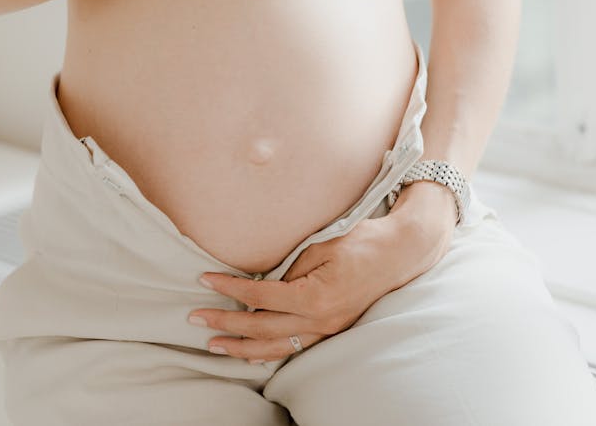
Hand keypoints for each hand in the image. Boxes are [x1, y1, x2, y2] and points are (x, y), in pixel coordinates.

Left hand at [188, 185, 456, 363]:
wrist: (400, 252)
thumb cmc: (362, 240)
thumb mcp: (321, 244)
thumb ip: (290, 266)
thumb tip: (260, 280)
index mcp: (315, 296)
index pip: (261, 296)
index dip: (230, 289)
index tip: (205, 281)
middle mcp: (320, 320)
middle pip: (262, 327)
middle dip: (225, 324)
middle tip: (195, 319)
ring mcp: (327, 328)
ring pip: (276, 346)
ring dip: (242, 347)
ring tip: (214, 345)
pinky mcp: (332, 329)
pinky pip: (295, 347)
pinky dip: (270, 351)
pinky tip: (251, 354)